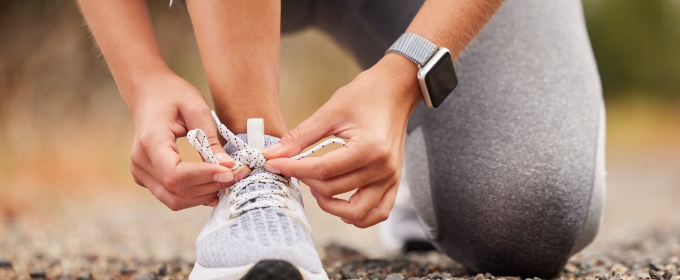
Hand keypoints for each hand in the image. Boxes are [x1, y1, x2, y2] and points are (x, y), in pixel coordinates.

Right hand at [127, 69, 250, 210]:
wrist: (148, 93)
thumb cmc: (172, 95)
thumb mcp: (196, 108)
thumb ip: (210, 139)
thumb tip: (227, 166)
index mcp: (150, 141)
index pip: (175, 174)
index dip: (204, 177)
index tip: (229, 171)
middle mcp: (140, 161)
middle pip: (176, 191)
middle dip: (210, 187)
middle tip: (237, 174)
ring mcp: (140, 172)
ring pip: (174, 200)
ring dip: (204, 195)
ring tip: (228, 179)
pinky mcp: (147, 178)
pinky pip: (172, 196)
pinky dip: (195, 195)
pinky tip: (213, 184)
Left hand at [262, 55, 420, 227]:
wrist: (395, 90)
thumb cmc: (365, 96)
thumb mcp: (330, 112)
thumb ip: (300, 136)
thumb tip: (272, 154)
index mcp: (369, 148)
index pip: (323, 170)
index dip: (293, 169)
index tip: (274, 164)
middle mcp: (382, 168)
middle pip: (334, 190)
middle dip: (306, 181)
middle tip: (293, 167)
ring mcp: (391, 178)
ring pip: (356, 212)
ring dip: (330, 205)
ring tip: (316, 187)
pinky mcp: (394, 182)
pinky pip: (378, 213)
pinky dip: (358, 216)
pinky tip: (340, 205)